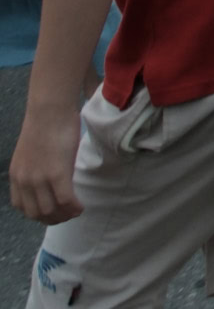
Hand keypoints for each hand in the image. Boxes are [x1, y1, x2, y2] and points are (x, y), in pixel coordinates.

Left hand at [10, 108, 82, 224]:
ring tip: (76, 211)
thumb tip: (52, 173)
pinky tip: (82, 206)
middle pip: (36, 213)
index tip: (52, 211)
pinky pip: (66, 200)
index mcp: (16, 175)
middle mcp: (24, 181)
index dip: (38, 214)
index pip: (22, 207)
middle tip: (67, 215)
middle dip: (53, 219)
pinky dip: (75, 207)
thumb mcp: (34, 151)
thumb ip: (38, 167)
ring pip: (51, 210)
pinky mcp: (57, 174)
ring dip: (65, 215)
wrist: (49, 109)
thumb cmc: (46, 123)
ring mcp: (40, 179)